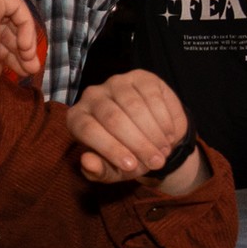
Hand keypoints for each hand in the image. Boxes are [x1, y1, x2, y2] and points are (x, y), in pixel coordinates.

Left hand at [63, 71, 191, 182]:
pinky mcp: (141, 77)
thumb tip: (87, 162)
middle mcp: (92, 95)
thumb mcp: (111, 170)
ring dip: (153, 133)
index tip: (132, 167)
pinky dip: (164, 120)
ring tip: (164, 151)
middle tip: (156, 162)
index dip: (111, 149)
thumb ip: (98, 170)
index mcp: (77, 118)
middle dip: (138, 144)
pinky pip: (153, 97)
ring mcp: (116, 82)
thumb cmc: (124, 155)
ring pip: (134, 107)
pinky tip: (169, 135)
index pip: (88, 130)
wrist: (149, 137)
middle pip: (113, 118)